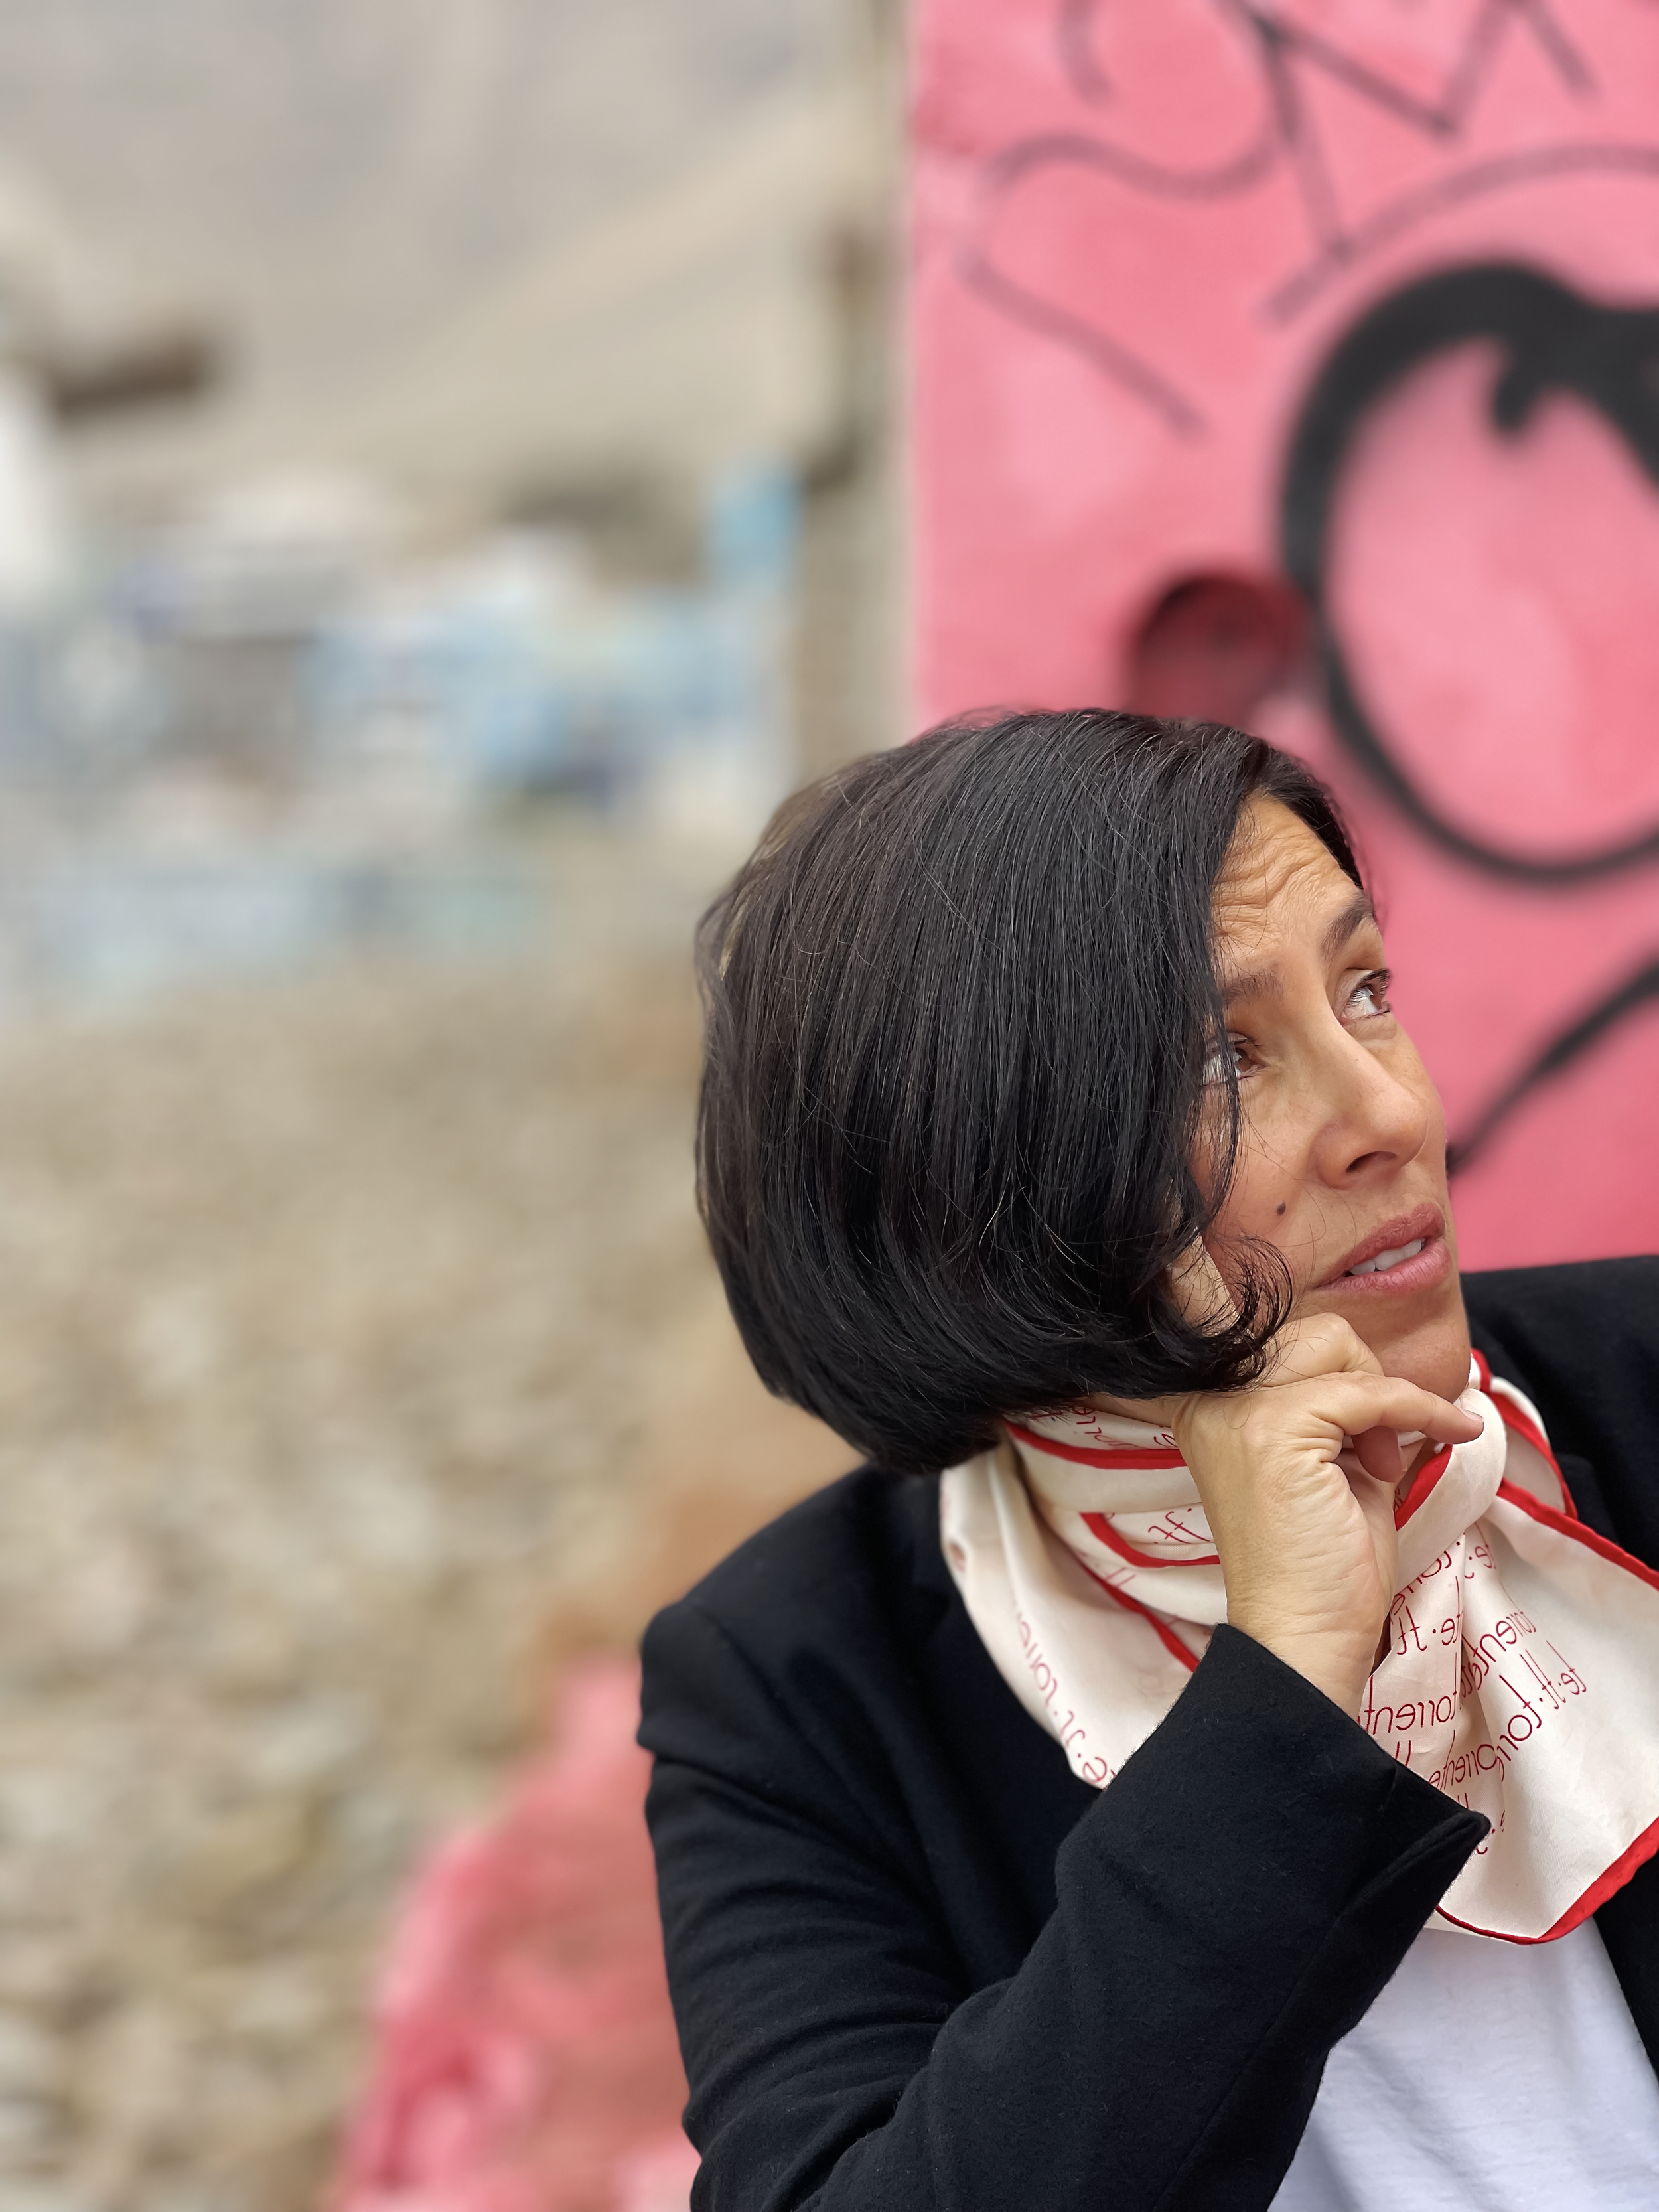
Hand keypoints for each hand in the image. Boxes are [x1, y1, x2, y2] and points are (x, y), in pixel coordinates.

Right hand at [1125, 1259, 1484, 1713]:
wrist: (1304, 1633)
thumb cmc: (1317, 1559)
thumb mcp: (1316, 1461)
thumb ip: (1323, 1401)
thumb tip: (1360, 1358)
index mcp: (1205, 1403)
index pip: (1220, 1312)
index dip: (1199, 1275)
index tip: (1180, 1248)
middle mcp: (1210, 1398)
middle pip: (1312, 1330)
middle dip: (1363, 1380)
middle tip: (1368, 1450)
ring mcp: (1239, 1410)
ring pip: (1337, 1345)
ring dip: (1381, 1401)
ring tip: (1372, 1464)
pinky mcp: (1279, 1428)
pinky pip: (1372, 1391)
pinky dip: (1422, 1411)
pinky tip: (1447, 1437)